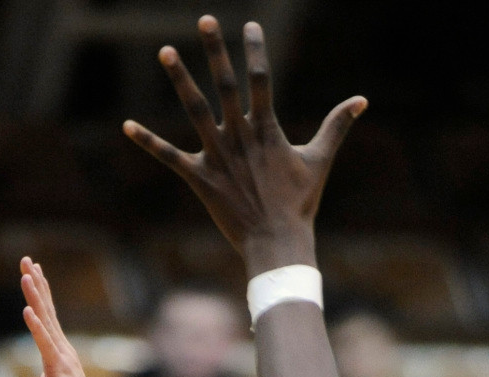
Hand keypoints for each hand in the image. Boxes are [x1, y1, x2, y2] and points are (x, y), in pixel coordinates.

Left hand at [20, 256, 106, 376]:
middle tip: (28, 260)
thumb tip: (43, 374)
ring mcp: (61, 357)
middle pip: (46, 310)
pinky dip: (34, 326)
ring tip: (26, 274)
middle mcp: (62, 349)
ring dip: (35, 296)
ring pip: (45, 320)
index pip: (47, 319)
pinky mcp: (58, 368)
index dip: (39, 295)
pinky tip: (26, 310)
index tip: (33, 274)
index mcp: (58, 354)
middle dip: (36, 284)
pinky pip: (43, 343)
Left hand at [123, 15, 365, 274]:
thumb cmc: (299, 204)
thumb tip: (362, 100)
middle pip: (226, 84)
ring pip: (195, 110)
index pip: (261, 79)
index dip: (254, 50)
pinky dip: (148, 141)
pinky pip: (169, 157)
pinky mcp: (199, 178)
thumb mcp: (320, 160)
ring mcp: (218, 156)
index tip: (248, 25)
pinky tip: (126, 126)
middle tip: (205, 19)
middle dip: (216, 50)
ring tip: (165, 51)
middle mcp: (240, 136)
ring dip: (180, 79)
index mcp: (267, 129)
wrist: (277, 243)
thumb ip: (336, 126)